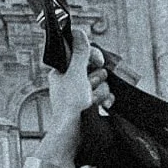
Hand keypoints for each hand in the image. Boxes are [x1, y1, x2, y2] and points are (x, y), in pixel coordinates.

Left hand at [32, 43, 113, 167]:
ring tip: (94, 101)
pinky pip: (104, 96)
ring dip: (101, 91)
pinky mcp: (90, 106)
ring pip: (101, 83)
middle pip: (95, 68)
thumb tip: (78, 31)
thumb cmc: (70, 106)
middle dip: (97, 78)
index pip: (82, 54)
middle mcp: (72, 82)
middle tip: (91, 86)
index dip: (93, 56)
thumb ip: (79, 53)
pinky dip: (104, 100)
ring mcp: (82, 95)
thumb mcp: (75, 74)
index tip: (98, 61)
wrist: (73, 136)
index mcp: (63, 72)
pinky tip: (102, 107)